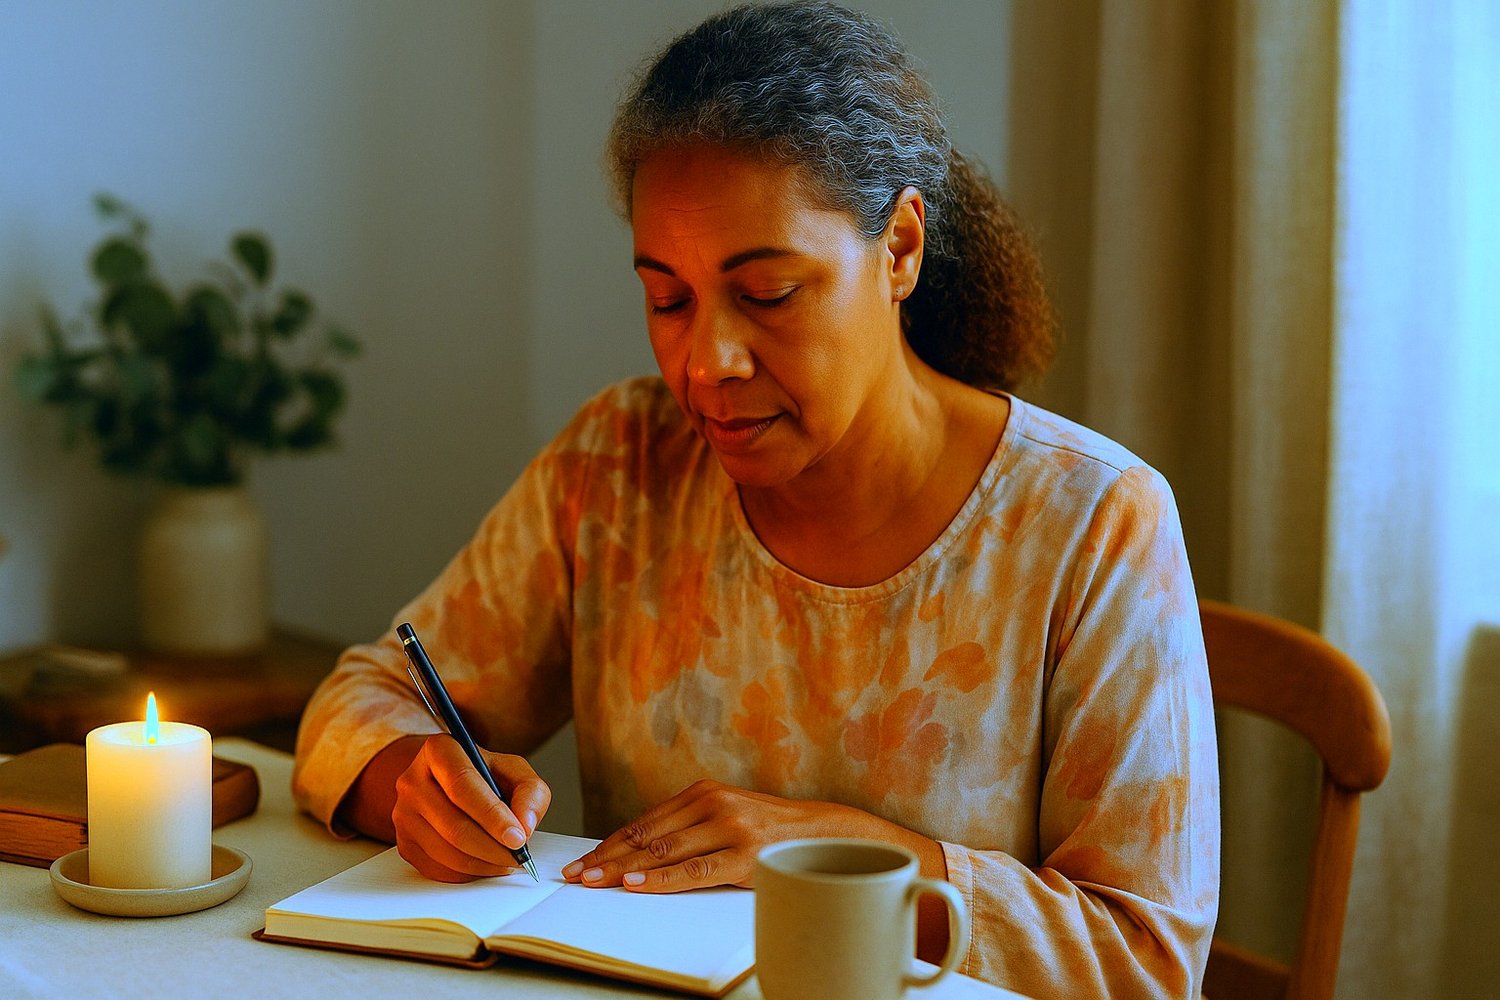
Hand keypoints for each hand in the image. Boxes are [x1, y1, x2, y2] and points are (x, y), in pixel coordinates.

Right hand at [390, 734, 551, 882]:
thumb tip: (525, 825)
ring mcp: (403, 815)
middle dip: (493, 848)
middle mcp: (412, 781)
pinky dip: (469, 873)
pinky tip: (486, 863)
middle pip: (454, 826)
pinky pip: (439, 869)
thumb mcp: (513, 770)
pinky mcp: (404, 844)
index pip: (463, 785)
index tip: (518, 837)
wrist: (446, 784)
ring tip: (507, 859)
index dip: (492, 816)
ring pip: (446, 853)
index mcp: (439, 751)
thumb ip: (530, 791)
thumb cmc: (483, 776)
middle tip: (519, 856)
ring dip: (484, 864)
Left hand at [560, 779, 858, 892]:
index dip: (610, 843)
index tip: (584, 860)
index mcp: (703, 793)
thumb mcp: (726, 817)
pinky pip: (694, 871)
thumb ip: (689, 827)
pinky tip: (636, 884)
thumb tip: (639, 853)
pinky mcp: (744, 855)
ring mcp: (729, 828)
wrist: (823, 834)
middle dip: (607, 858)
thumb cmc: (769, 831)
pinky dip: (661, 879)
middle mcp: (712, 803)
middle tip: (576, 875)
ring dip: (623, 869)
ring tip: (595, 882)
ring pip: (663, 852)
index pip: (644, 822)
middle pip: (647, 837)